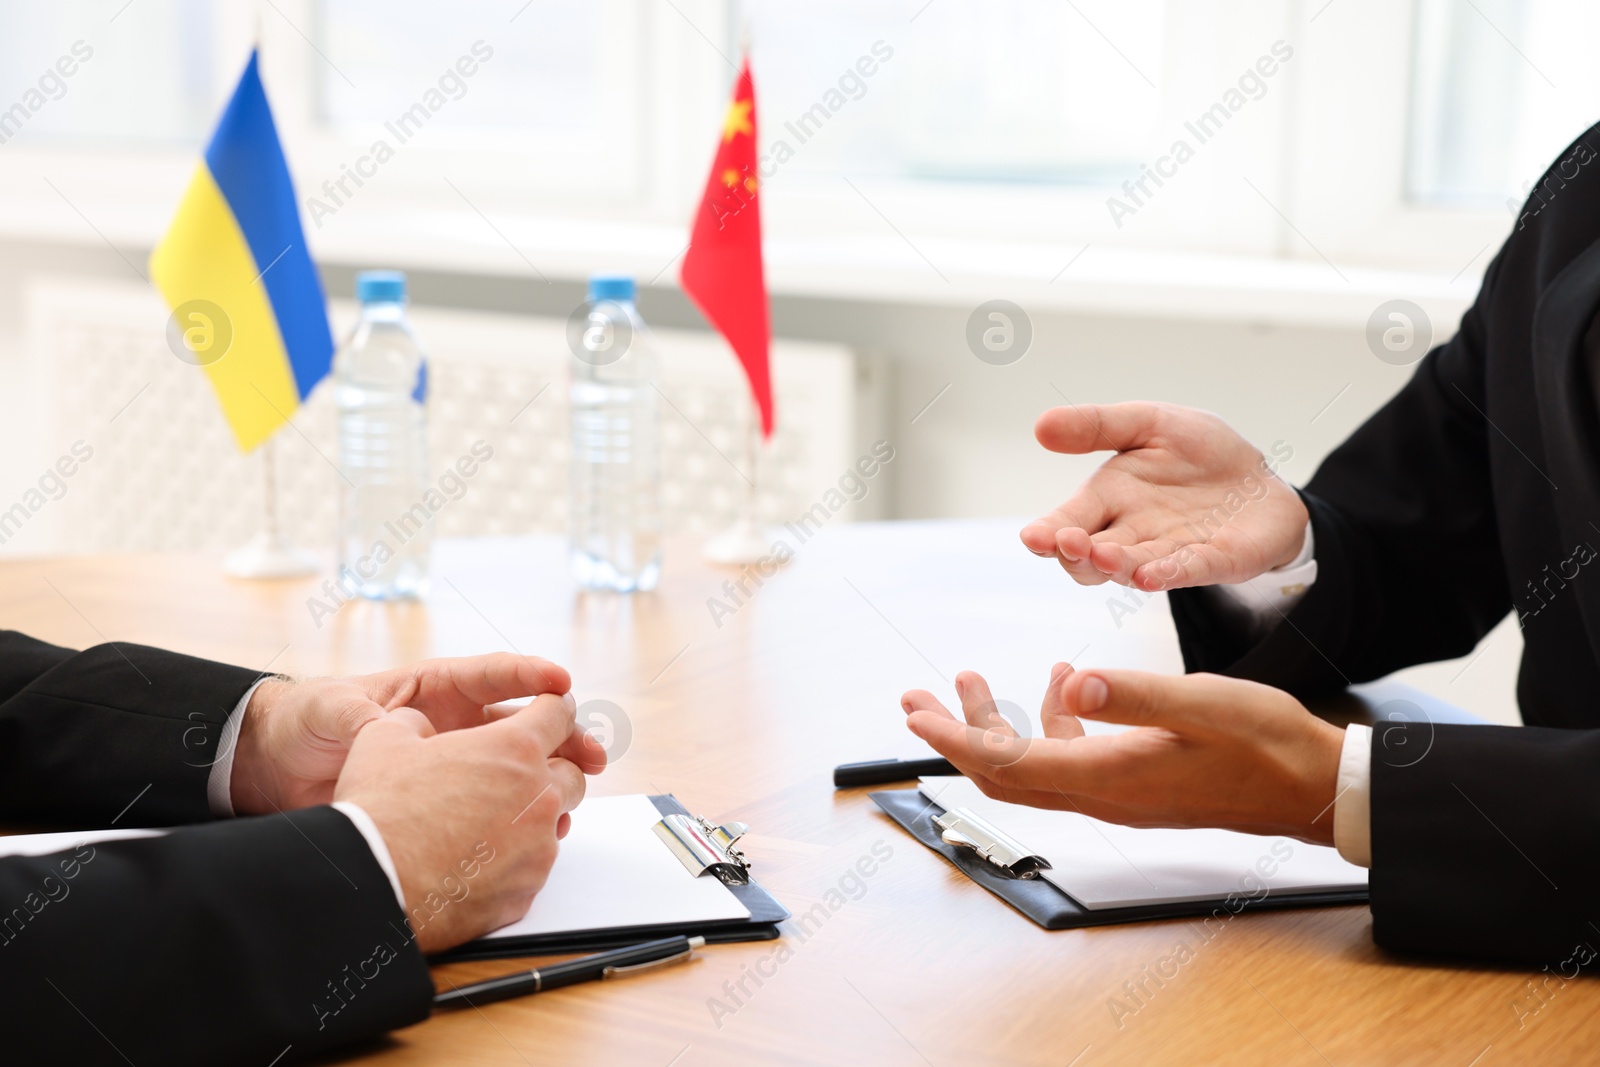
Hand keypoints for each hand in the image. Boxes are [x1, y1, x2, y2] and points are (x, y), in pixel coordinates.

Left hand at [230, 653, 572, 815]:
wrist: (275, 768)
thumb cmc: (305, 723)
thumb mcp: (332, 711)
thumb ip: (362, 717)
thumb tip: (385, 724)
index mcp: (433, 689)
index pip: (493, 676)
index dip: (531, 677)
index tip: (562, 684)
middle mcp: (452, 722)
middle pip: (521, 724)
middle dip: (562, 734)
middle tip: (592, 752)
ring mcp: (453, 761)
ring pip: (517, 765)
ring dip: (551, 774)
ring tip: (581, 788)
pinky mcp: (444, 798)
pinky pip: (492, 801)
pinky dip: (521, 811)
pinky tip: (542, 824)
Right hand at [334, 692, 607, 953]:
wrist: (372, 885)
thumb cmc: (379, 809)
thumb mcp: (384, 739)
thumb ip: (414, 721)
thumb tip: (416, 722)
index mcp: (515, 749)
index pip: (560, 714)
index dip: (552, 706)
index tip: (547, 711)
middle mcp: (539, 796)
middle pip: (572, 773)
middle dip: (554, 767)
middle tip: (519, 772)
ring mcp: (538, 847)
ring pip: (556, 822)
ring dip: (535, 815)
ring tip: (494, 818)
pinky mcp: (527, 890)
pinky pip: (534, 865)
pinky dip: (516, 858)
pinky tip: (480, 859)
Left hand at [901, 665, 1343, 842]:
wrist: (1315, 789)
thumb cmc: (1267, 744)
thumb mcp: (1202, 703)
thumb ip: (1133, 695)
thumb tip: (1067, 683)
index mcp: (1109, 777)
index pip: (1006, 764)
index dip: (953, 739)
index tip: (916, 714)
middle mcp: (1103, 795)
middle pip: (1003, 773)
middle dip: (954, 735)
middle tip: (917, 699)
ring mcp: (1119, 794)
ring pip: (1032, 766)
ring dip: (996, 725)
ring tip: (971, 679)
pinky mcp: (1136, 785)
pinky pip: (1071, 759)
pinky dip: (1049, 722)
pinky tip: (1062, 684)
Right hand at [1019, 402, 1307, 590]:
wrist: (1260, 477)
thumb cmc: (1196, 453)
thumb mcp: (1148, 423)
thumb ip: (1097, 426)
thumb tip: (1041, 426)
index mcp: (1109, 501)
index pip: (1067, 523)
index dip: (1048, 534)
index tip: (1034, 536)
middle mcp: (1132, 534)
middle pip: (1091, 559)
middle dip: (1077, 554)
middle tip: (1068, 541)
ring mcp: (1172, 552)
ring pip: (1134, 569)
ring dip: (1118, 566)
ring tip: (1103, 555)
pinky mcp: (1215, 560)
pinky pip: (1189, 570)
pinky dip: (1170, 574)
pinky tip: (1152, 576)